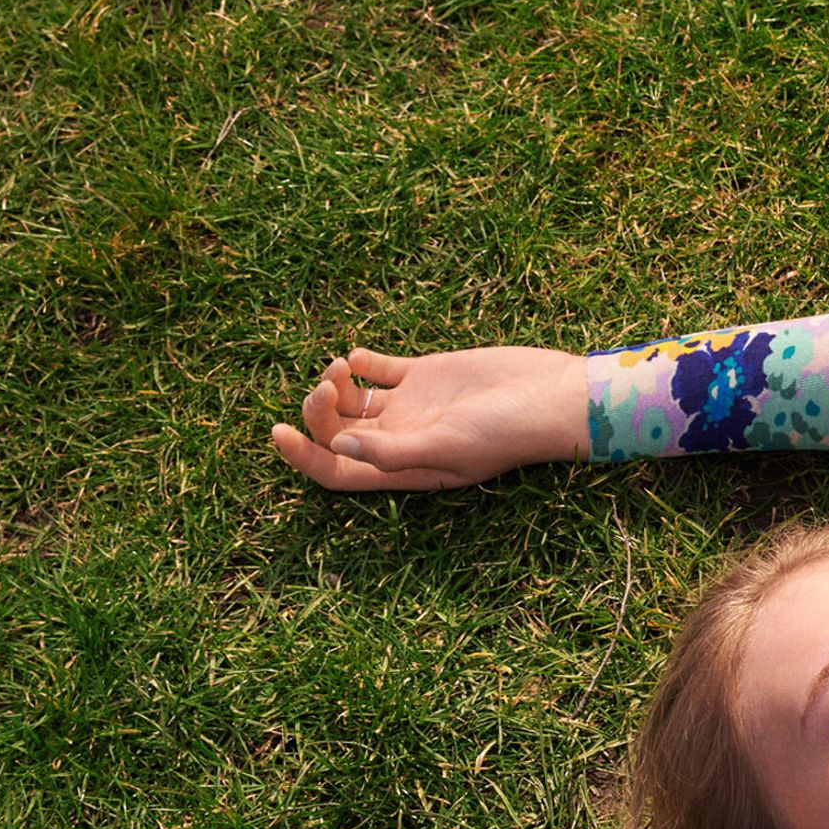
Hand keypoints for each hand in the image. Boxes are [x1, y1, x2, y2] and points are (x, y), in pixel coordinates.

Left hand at [269, 343, 594, 492]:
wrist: (549, 394)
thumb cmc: (505, 431)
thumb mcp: (448, 445)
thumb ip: (392, 450)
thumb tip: (340, 445)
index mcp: (403, 469)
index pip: (337, 471)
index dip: (303, 457)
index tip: (279, 432)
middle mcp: (402, 440)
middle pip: (338, 432)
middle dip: (318, 409)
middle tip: (326, 384)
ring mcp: (412, 407)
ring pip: (352, 401)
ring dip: (334, 383)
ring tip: (339, 366)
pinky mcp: (426, 374)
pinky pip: (379, 370)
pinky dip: (360, 363)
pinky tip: (358, 358)